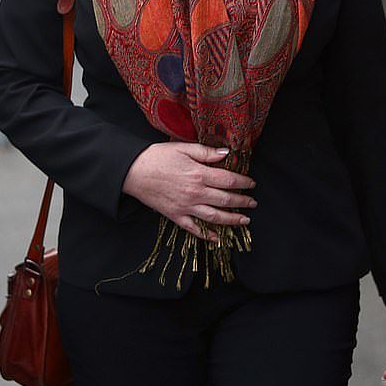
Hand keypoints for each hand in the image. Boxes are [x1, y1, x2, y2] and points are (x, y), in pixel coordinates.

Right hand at [122, 142, 256, 241]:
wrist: (133, 171)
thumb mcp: (183, 148)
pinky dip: (207, 235)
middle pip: (225, 200)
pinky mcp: (176, 216)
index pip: (229, 180)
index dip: (243, 182)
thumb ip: (206, 152)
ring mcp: (186, 207)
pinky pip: (194, 229)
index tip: (252, 183)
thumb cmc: (157, 157)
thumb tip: (227, 154)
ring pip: (215, 217)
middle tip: (253, 203)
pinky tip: (217, 238)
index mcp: (199, 174)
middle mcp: (196, 193)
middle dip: (242, 202)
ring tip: (244, 220)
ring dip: (232, 220)